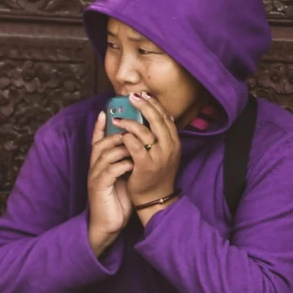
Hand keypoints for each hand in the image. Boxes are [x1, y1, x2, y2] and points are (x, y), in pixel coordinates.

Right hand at [86, 116, 135, 255]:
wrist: (109, 223)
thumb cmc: (118, 199)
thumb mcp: (123, 176)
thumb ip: (127, 160)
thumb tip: (140, 144)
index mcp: (100, 163)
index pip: (98, 140)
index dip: (100, 125)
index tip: (105, 110)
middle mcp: (95, 167)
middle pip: (103, 142)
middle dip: (119, 134)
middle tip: (135, 128)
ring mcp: (95, 176)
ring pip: (107, 153)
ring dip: (124, 148)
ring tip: (137, 147)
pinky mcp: (99, 187)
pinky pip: (110, 170)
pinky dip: (123, 165)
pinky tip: (133, 165)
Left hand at [116, 90, 183, 209]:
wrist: (155, 197)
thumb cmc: (157, 174)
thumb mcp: (165, 152)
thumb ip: (162, 136)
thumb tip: (157, 114)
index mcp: (174, 142)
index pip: (166, 117)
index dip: (154, 104)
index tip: (143, 95)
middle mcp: (169, 147)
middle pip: (157, 119)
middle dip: (144, 105)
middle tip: (132, 97)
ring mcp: (159, 156)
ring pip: (145, 131)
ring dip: (130, 122)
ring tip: (118, 118)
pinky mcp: (146, 165)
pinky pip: (135, 146)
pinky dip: (127, 137)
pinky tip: (120, 134)